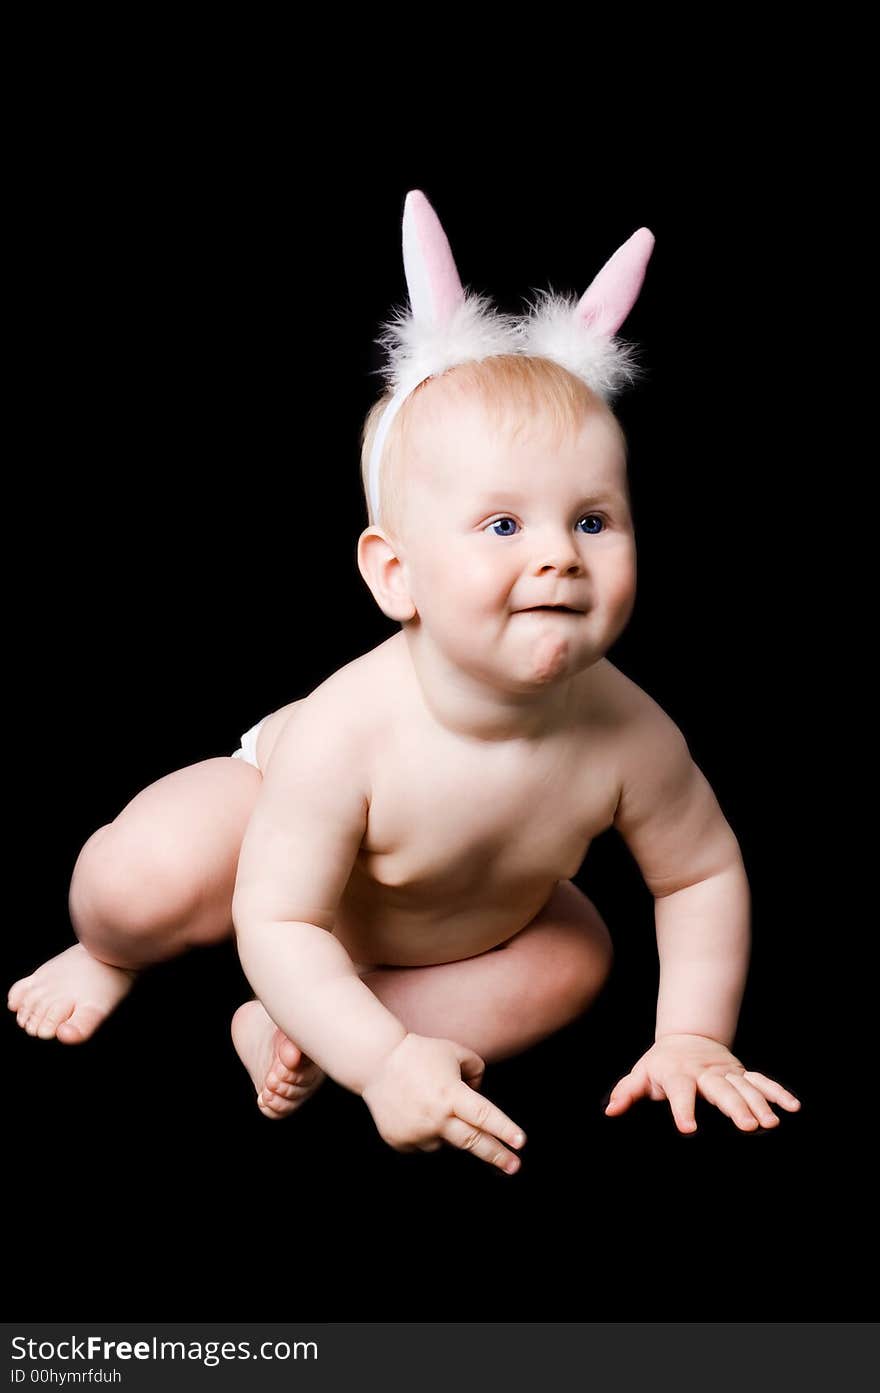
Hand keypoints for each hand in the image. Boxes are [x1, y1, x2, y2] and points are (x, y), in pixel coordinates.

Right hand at [361, 1032, 526, 1172]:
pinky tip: (415, 1111)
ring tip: (429, 1101)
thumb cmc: (420, 1054)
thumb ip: (476, 1071)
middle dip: (496, 1155)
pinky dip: (426, 1131)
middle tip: (514, 1166)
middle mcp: (435, 1117)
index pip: (483, 1116)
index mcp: (450, 1094)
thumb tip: (481, 1096)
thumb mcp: (455, 1052)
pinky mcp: (401, 1142)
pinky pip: (424, 1143)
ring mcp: (416, 1133)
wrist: (376, 1062)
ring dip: (447, 1128)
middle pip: (473, 1142)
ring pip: (445, 1141)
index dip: (504, 1129)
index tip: (520, 1143)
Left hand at [604, 1033, 801, 1133]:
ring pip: (745, 1088)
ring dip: (760, 1104)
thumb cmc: (660, 1065)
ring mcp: (727, 1072)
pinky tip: (793, 1107)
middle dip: (734, 1107)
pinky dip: (777, 1093)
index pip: (680, 1091)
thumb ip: (626, 1093)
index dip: (683, 1109)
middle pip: (720, 1090)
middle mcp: (705, 1073)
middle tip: (746, 1128)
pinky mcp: (741, 1073)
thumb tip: (610, 1111)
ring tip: (771, 1124)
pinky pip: (762, 1081)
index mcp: (678, 1073)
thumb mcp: (640, 1075)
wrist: (686, 1038)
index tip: (688, 1129)